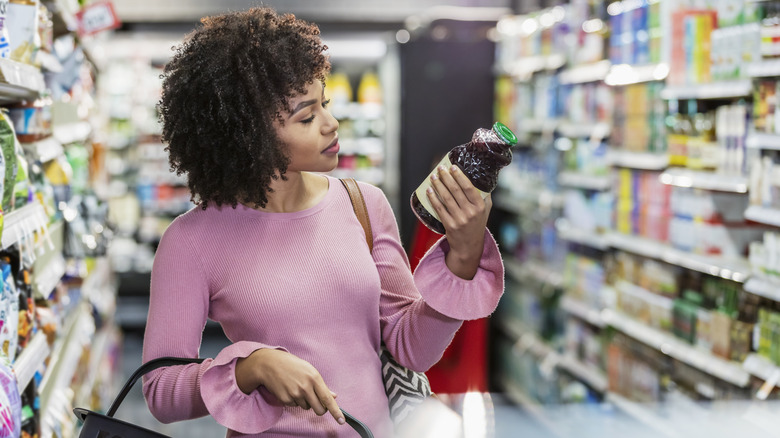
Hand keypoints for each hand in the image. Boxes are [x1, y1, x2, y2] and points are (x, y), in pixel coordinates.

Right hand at [235, 349, 344, 424]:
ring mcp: (295, 394)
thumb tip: (334, 396)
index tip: (341, 421)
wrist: (269, 364)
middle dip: (320, 409)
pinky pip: (295, 406)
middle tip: (316, 401)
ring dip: (305, 401)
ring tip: (297, 387)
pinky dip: (294, 400)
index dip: (336, 411)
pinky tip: (289, 389)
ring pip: (306, 407)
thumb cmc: (292, 365)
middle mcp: (305, 387)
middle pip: (319, 409)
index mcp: (314, 378)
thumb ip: (321, 385)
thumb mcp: (309, 370)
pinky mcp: (285, 399)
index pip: (327, 399)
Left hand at [426, 164, 490, 278]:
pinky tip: (429, 191)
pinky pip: (439, 208)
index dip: (459, 176)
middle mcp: (470, 212)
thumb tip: (481, 177)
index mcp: (480, 206)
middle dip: (446, 177)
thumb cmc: (477, 225)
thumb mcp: (485, 210)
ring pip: (446, 198)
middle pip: (455, 190)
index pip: (469, 187)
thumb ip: (484, 195)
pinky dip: (433, 198)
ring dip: (438, 185)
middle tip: (440, 169)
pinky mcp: (449, 225)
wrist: (469, 246)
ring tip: (433, 177)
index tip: (452, 167)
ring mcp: (459, 219)